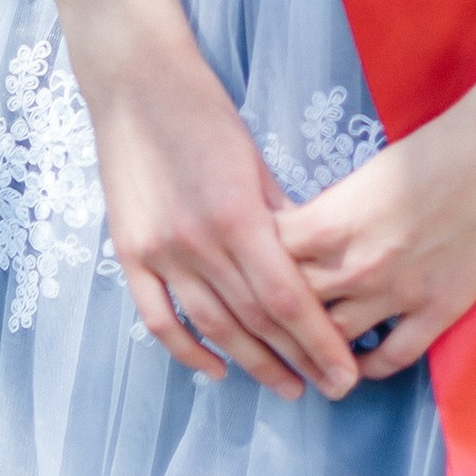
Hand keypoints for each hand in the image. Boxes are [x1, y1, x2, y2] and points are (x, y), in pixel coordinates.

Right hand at [40, 0, 362, 401]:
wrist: (137, 85)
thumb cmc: (207, 114)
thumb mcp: (256, 162)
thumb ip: (282, 218)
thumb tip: (312, 265)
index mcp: (238, 217)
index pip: (288, 299)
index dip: (318, 342)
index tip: (345, 372)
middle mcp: (197, 243)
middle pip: (256, 321)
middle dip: (298, 361)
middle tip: (331, 390)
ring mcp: (159, 253)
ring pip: (213, 327)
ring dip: (253, 364)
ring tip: (287, 389)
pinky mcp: (129, 254)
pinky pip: (159, 318)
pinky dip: (187, 352)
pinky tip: (215, 371)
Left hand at [278, 0, 475, 383]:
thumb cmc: (439, 147)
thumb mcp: (368, 174)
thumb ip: (333, 212)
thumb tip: (306, 238)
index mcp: (332, 221)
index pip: (265, 263)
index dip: (249, 272)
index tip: (247, 279)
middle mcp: (355, 263)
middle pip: (291, 309)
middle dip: (273, 321)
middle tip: (265, 331)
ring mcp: (397, 292)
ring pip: (333, 343)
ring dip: (315, 352)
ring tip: (307, 358)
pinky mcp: (438, 310)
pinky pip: (390, 359)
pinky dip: (367, 368)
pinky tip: (359, 365)